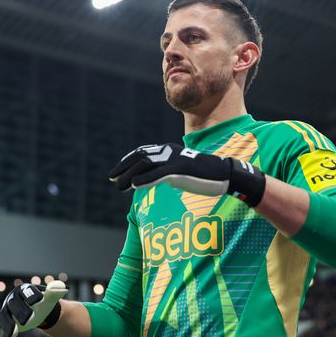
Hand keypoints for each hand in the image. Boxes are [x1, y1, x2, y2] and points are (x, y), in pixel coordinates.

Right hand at [0, 281, 67, 336]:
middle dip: (20, 312)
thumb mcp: (51, 296)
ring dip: (7, 326)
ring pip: (4, 317)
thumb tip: (63, 288)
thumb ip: (56, 291)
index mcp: (24, 289)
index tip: (38, 301)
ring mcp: (6, 310)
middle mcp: (13, 299)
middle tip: (28, 320)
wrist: (35, 309)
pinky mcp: (3, 322)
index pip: (28, 292)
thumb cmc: (44, 301)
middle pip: (14, 304)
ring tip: (12, 336)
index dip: (33, 296)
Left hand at [108, 143, 265, 206]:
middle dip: (123, 167)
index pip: (143, 152)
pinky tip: (134, 186)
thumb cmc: (204, 174)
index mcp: (170, 150)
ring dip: (128, 175)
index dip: (127, 161)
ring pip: (145, 165)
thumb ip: (169, 171)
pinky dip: (144, 180)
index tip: (117, 170)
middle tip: (111, 178)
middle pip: (140, 157)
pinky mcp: (180, 170)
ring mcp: (175, 160)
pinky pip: (158, 175)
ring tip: (118, 185)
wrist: (224, 173)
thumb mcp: (183, 170)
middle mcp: (169, 152)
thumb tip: (157, 178)